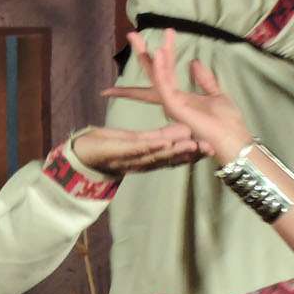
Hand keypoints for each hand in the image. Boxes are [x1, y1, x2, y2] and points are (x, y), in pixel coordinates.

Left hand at [69, 122, 207, 175]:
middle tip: (209, 148)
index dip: (194, 154)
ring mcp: (130, 159)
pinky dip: (150, 146)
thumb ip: (161, 137)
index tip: (212, 148)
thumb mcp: (140, 140)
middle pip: (170, 159)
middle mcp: (143, 162)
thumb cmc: (111, 147)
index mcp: (150, 159)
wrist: (82, 153)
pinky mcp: (116, 152)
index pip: (175, 157)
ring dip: (175, 151)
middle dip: (190, 154)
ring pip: (156, 156)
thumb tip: (185, 131)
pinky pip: (135, 150)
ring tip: (191, 145)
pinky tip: (164, 142)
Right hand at [104, 30, 252, 162]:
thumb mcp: (216, 94)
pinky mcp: (175, 107)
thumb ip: (204, 79)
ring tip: (140, 37)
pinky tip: (159, 53)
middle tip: (131, 34)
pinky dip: (161, 70)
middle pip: (153, 73)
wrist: (233, 138)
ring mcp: (172, 104)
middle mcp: (172, 100)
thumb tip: (194, 62)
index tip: (152, 40)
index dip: (153, 60)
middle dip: (142, 53)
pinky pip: (165, 85)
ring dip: (151, 56)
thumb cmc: (226, 121)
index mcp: (180, 98)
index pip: (161, 76)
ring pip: (156, 76)